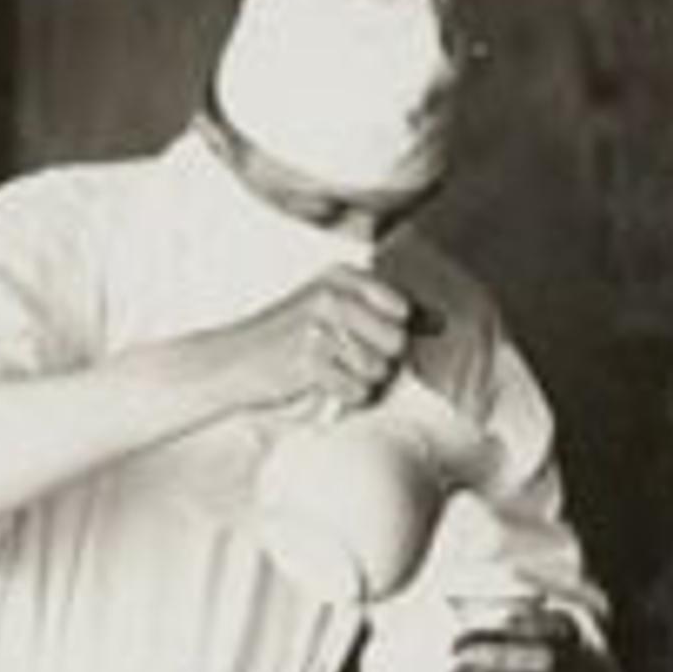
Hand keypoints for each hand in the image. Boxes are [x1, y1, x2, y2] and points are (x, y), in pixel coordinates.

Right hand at [211, 268, 418, 422]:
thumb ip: (386, 312)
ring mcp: (320, 327)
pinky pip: (358, 390)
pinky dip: (343, 396)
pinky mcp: (311, 361)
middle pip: (397, 341)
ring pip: (379, 369)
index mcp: (340, 276)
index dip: (388, 333)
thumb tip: (440, 321)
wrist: (231, 363)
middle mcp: (332, 295)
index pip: (402, 308)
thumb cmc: (286, 339)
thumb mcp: (332, 310)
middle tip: (339, 359)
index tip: (359, 339)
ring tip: (327, 371)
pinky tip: (318, 385)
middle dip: (376, 359)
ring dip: (359, 380)